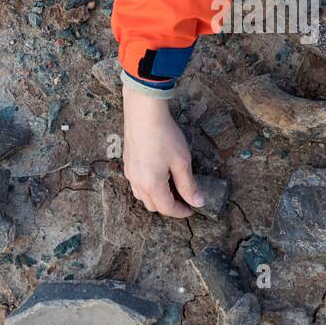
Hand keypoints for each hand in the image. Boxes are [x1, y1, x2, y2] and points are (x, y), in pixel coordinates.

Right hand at [121, 85, 203, 217]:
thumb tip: (198, 202)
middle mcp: (137, 183)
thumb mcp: (182, 162)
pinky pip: (137, 184)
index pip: (167, 208)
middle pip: (153, 206)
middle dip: (169, 206)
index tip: (193, 208)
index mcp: (152, 185)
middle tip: (185, 199)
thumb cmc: (165, 136)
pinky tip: (159, 175)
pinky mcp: (127, 163)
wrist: (143, 113)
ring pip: (143, 196)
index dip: (182, 211)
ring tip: (172, 187)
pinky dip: (149, 187)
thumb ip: (188, 185)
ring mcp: (130, 173)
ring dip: (157, 198)